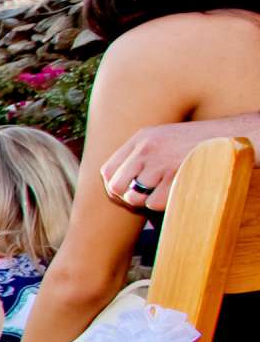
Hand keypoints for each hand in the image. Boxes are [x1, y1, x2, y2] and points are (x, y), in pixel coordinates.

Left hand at [99, 116, 254, 211]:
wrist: (234, 137)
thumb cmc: (200, 143)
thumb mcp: (165, 139)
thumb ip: (141, 156)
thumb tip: (121, 188)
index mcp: (141, 138)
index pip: (107, 171)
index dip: (114, 187)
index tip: (128, 193)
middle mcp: (146, 149)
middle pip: (116, 187)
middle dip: (128, 198)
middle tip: (146, 197)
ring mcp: (160, 162)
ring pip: (136, 198)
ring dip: (150, 202)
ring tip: (169, 190)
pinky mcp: (176, 176)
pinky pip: (156, 203)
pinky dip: (166, 204)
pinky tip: (180, 191)